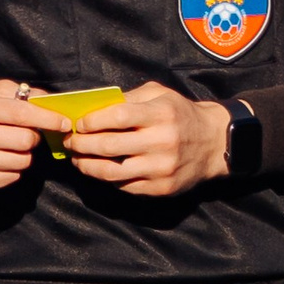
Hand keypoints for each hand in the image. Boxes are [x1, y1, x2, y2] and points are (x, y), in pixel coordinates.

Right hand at [0, 82, 71, 188]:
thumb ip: (21, 94)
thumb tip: (52, 103)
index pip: (21, 115)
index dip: (48, 119)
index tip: (64, 123)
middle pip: (25, 142)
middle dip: (34, 137)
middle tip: (29, 133)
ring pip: (21, 162)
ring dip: (24, 154)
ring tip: (11, 145)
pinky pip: (11, 178)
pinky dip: (13, 168)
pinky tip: (0, 157)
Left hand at [62, 83, 229, 196]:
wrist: (215, 143)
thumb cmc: (181, 114)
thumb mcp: (160, 95)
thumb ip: (129, 99)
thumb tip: (92, 109)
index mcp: (160, 114)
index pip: (117, 117)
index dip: (91, 122)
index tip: (77, 124)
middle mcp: (162, 142)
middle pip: (109, 146)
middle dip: (81, 145)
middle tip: (69, 143)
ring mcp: (162, 168)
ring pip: (112, 172)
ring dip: (87, 166)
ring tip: (77, 160)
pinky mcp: (162, 188)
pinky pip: (125, 186)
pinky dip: (107, 179)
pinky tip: (99, 170)